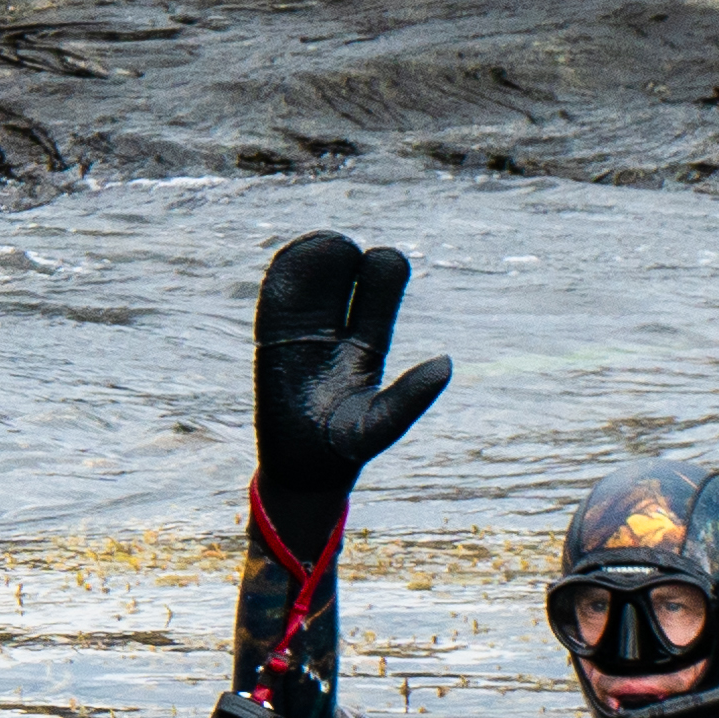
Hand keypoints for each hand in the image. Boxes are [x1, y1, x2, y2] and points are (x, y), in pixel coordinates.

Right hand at [251, 230, 449, 558]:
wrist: (297, 468)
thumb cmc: (344, 451)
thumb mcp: (378, 426)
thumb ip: (409, 399)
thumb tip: (447, 363)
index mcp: (371, 338)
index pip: (382, 282)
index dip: (382, 268)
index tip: (374, 267)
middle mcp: (338, 327)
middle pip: (345, 267)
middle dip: (343, 252)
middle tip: (337, 249)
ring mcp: (302, 329)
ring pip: (309, 273)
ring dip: (311, 253)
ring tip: (314, 249)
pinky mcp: (271, 334)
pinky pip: (276, 292)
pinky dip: (284, 269)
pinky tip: (290, 262)